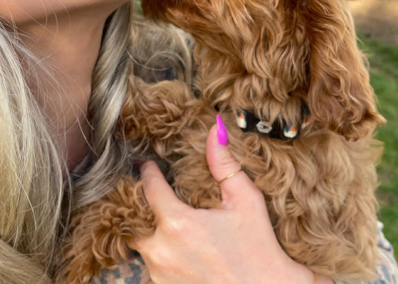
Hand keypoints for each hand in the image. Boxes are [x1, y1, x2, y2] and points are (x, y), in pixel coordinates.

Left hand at [134, 115, 333, 283]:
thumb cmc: (259, 250)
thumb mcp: (246, 201)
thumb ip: (224, 164)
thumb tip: (214, 129)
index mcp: (177, 224)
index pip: (149, 188)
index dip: (148, 172)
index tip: (149, 164)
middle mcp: (160, 251)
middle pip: (137, 217)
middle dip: (144, 203)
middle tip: (156, 191)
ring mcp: (160, 275)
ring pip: (142, 243)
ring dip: (152, 229)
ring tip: (168, 218)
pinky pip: (151, 265)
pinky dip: (160, 252)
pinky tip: (178, 247)